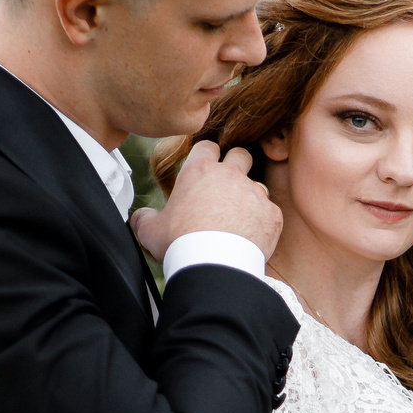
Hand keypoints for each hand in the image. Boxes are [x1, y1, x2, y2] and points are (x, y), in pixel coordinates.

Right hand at [132, 142, 279, 260]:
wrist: (214, 265)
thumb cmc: (180, 244)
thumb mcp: (151, 230)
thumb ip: (145, 218)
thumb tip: (141, 217)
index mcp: (199, 172)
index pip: (207, 146)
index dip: (206, 156)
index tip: (204, 169)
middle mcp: (230, 176)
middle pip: (240, 155)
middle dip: (236, 165)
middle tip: (227, 185)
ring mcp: (254, 193)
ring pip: (257, 185)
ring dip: (249, 198)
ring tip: (237, 220)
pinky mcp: (271, 214)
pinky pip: (269, 212)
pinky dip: (262, 222)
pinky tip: (250, 237)